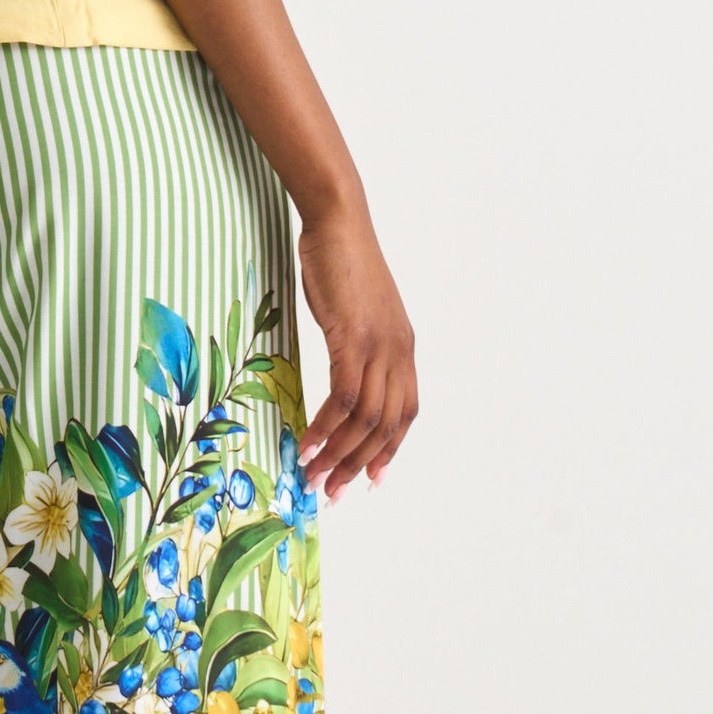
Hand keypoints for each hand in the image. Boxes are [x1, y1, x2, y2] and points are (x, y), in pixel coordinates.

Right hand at [294, 205, 417, 501]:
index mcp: (404, 349)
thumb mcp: (360, 310)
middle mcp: (399, 353)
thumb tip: (345, 367)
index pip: (405, 414)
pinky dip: (325, 425)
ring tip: (312, 475)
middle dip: (359, 464)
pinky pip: (342, 397)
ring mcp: (378, 347)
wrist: (339, 223)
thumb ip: (361, 342)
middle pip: (387, 426)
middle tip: (331, 491)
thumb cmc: (342, 260)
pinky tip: (307, 440)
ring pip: (365, 419)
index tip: (369, 480)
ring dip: (338, 454)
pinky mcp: (352, 338)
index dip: (389, 451)